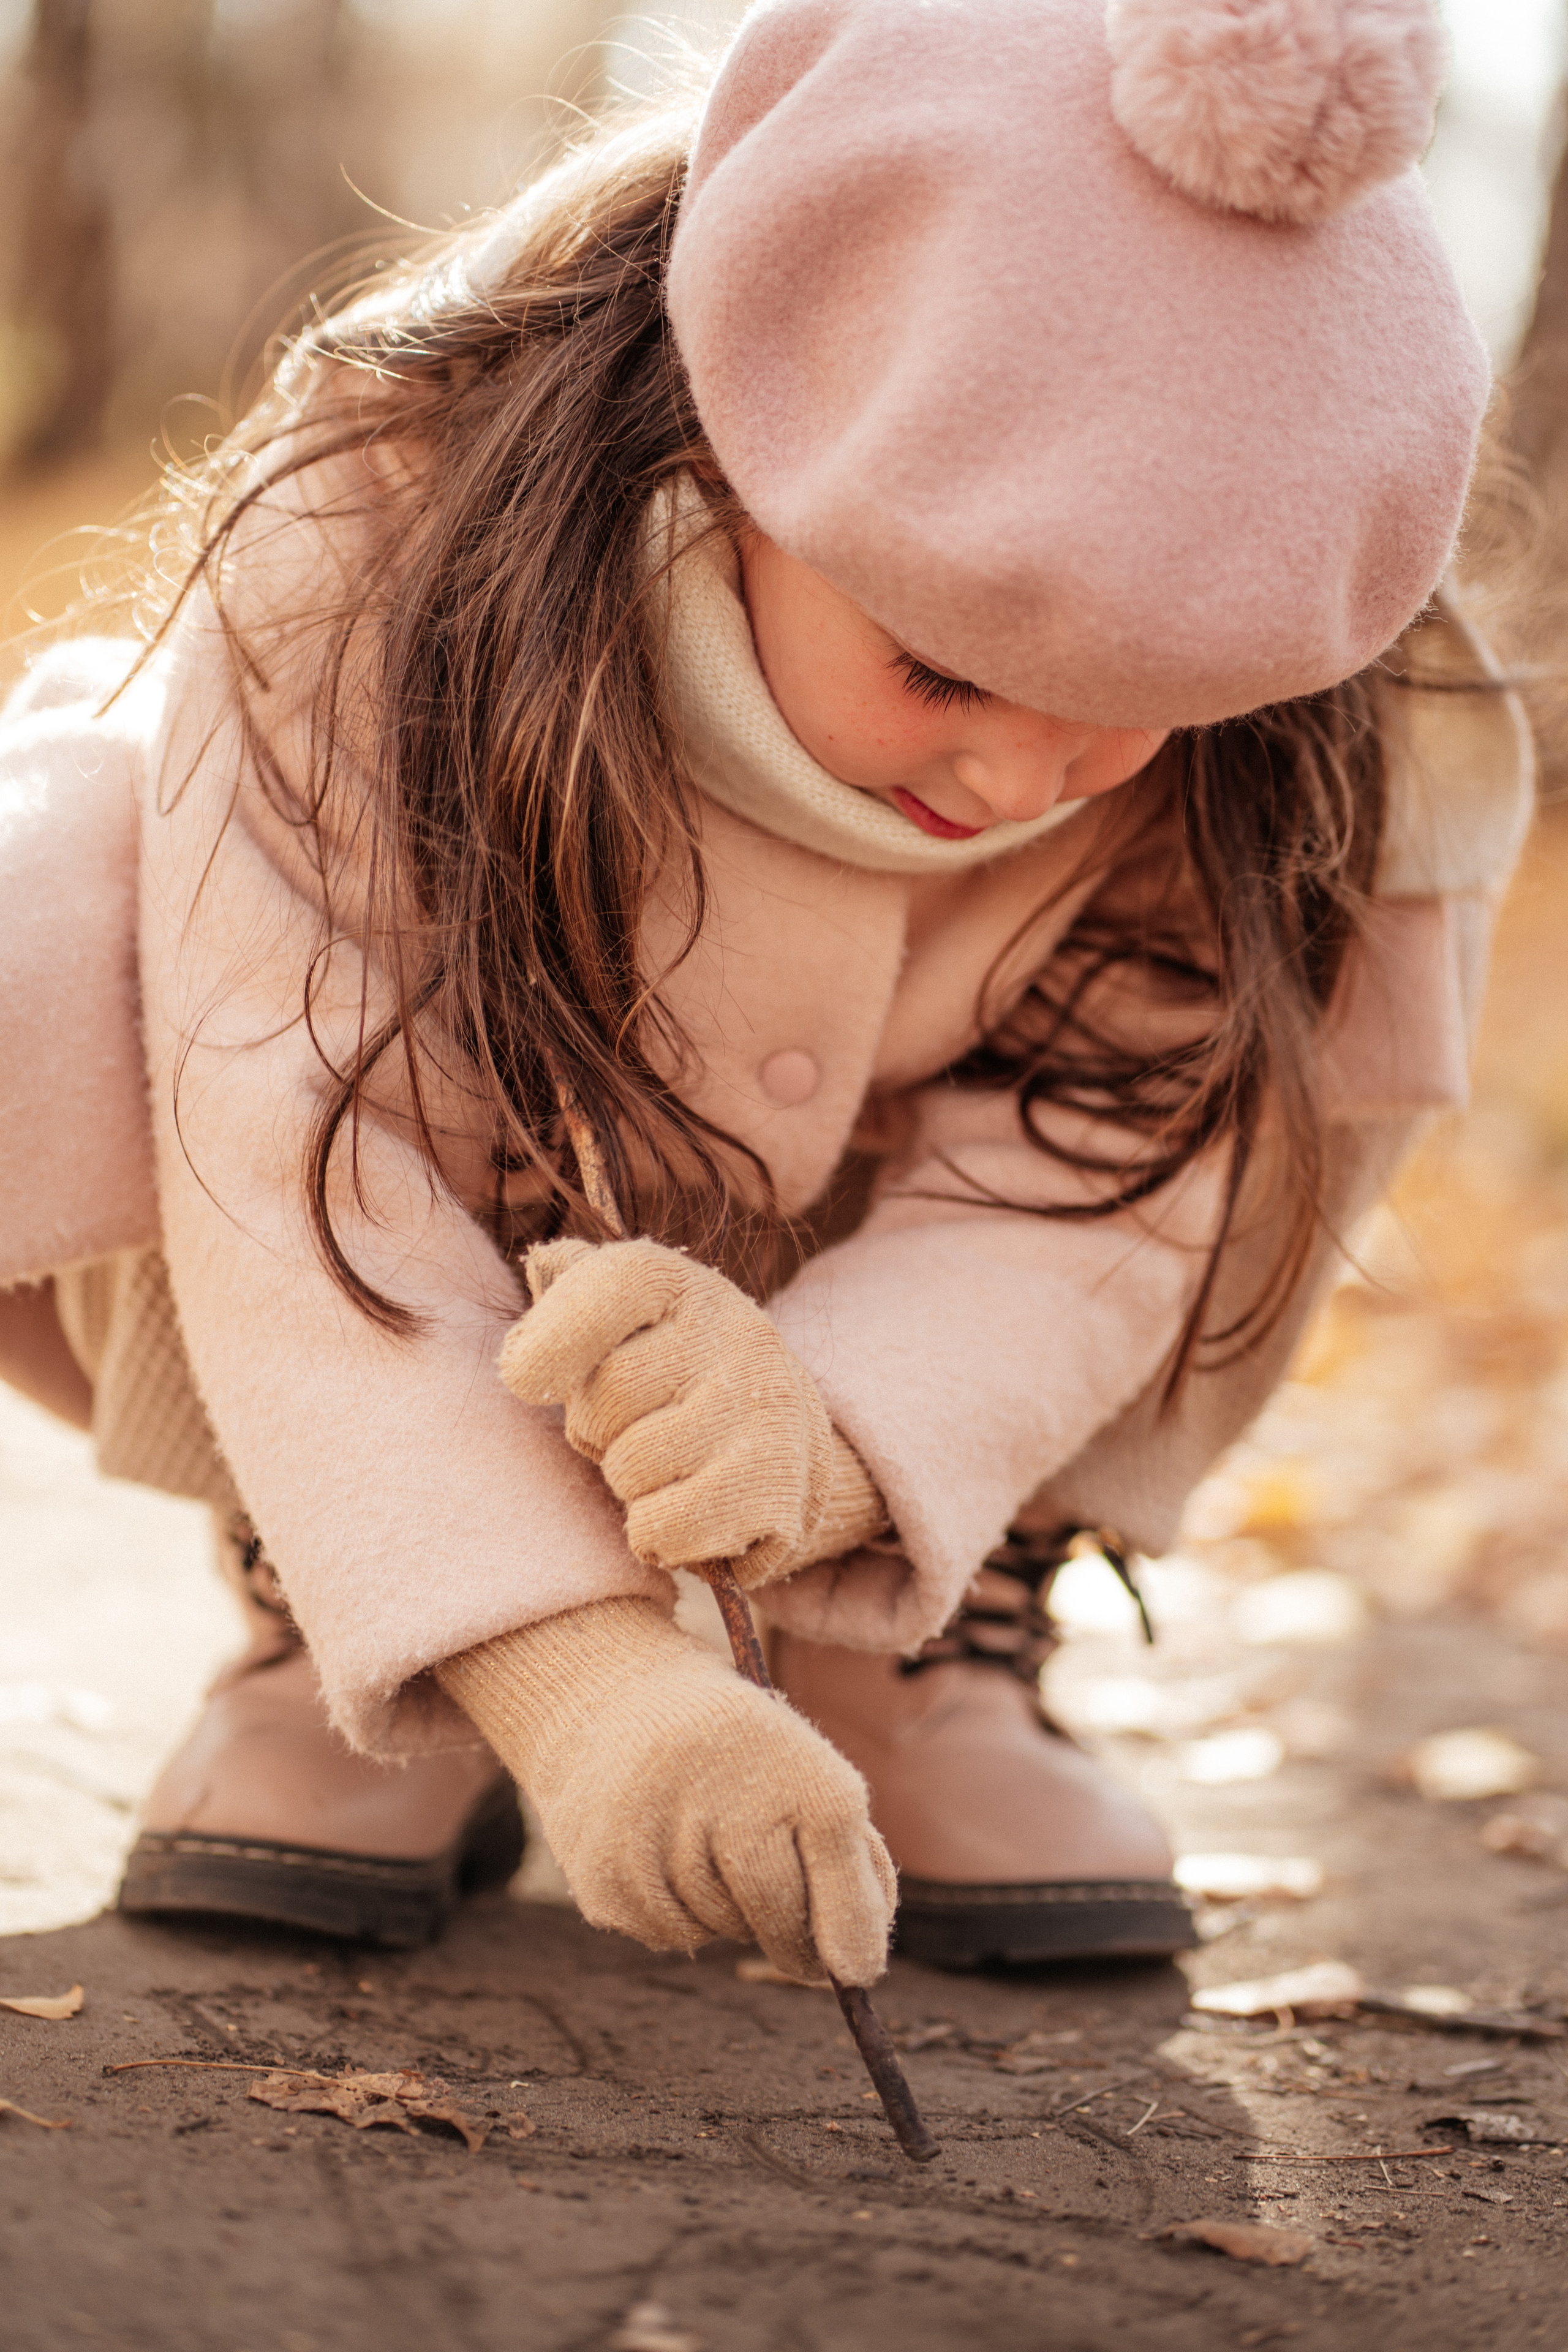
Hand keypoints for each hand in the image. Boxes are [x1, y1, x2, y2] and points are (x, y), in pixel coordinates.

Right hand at [435, 1598, 895, 1984]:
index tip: (856, 1972)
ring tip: (708, 1844)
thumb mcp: (808, 1778)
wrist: (617, 1701)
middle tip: (793, 1934)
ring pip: (721, 1928)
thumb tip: (861, 1973)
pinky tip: (667, 1856)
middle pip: (778, 1914)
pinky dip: (682, 1914)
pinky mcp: (605, 1877)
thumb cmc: (739, 1754)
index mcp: (787, 1762)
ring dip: (731, 1914)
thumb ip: (853, 1868)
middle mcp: (719, 1793)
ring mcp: (655, 1836)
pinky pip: (670, 1934)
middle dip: (794, 1939)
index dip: (853, 1925)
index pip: (837, 1863)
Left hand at [498, 1236, 835, 1588]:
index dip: (553, 1337)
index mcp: (684, 1286)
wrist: (779, 1438)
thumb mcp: (624, 1316)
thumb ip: (574, 1288)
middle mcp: (737, 1334)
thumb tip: (543, 1266)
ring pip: (632, 1469)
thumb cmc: (666, 1374)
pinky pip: (665, 1529)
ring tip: (666, 1468)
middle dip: (597, 1431)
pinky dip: (658, 1536)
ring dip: (630, 1487)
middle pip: (606, 1397)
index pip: (616, 1284)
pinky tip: (688, 1509)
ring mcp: (765, 1410)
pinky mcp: (778, 1488)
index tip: (524, 1377)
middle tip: (633, 1429)